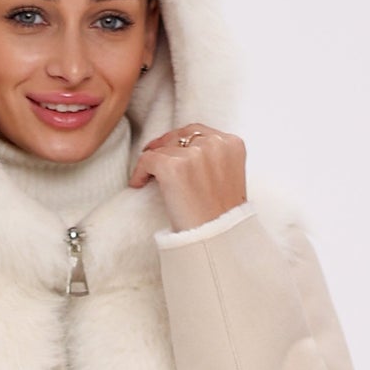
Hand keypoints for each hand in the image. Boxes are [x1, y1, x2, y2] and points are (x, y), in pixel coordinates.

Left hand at [129, 123, 246, 230]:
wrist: (217, 238)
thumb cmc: (222, 215)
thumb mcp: (230, 175)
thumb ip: (215, 157)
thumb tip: (186, 150)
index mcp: (231, 144)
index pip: (199, 131)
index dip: (181, 141)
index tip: (169, 150)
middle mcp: (214, 144)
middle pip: (179, 135)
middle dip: (165, 147)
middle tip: (153, 162)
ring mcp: (194, 154)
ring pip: (163, 148)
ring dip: (153, 163)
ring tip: (148, 179)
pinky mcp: (173, 167)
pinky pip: (147, 160)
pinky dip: (139, 172)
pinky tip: (138, 183)